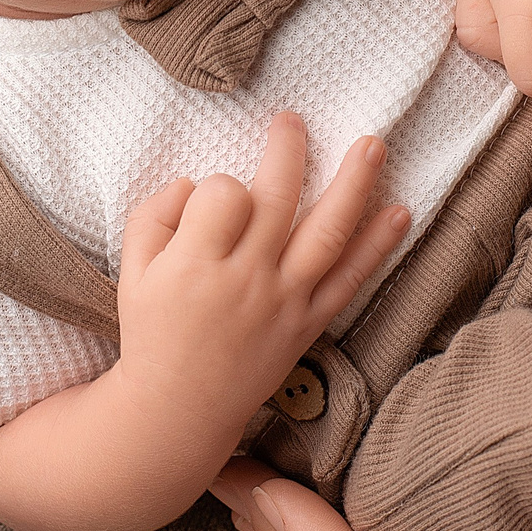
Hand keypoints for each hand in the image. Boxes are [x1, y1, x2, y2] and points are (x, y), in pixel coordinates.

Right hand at [115, 113, 409, 436]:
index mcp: (195, 263)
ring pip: (327, 232)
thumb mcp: (131, 272)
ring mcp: (283, 301)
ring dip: (354, 183)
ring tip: (373, 145)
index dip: (218, 186)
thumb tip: (191, 180)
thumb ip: (153, 216)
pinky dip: (378, 247)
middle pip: (278, 198)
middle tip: (293, 120)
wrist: (180, 409)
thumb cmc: (153, 332)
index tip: (212, 200)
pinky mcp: (309, 323)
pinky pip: (349, 280)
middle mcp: (245, 278)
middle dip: (288, 149)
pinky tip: (400, 212)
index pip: (222, 194)